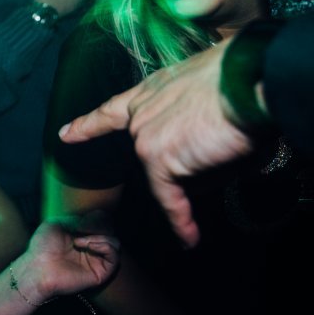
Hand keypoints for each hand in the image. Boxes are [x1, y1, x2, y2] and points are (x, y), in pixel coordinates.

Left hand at [17, 217, 119, 302]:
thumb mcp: (58, 222)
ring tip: (79, 241)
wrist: (37, 267)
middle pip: (111, 231)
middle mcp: (92, 248)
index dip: (96, 218)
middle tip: (80, 229)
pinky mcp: (100, 273)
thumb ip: (79, 219)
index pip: (103, 222)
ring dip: (100, 237)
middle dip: (98, 226)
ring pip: (115, 243)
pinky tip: (89, 246)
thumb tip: (95, 221)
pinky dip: (105, 246)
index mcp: (83, 236)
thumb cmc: (42, 246)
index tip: (80, 221)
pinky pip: (115, 257)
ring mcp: (96, 261)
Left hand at [58, 41, 254, 246]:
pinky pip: (171, 200)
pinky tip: (188, 238)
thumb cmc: (242, 76)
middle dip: (195, 152)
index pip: (112, 111)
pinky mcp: (158, 160)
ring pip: (176, 173)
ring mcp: (145, 137)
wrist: (246, 78)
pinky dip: (183, 220)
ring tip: (233, 144)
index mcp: (151, 90)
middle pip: (158, 153)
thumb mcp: (208, 90)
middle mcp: (141, 114)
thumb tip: (207, 149)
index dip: (89, 124)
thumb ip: (195, 118)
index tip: (67, 134)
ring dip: (211, 166)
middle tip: (217, 140)